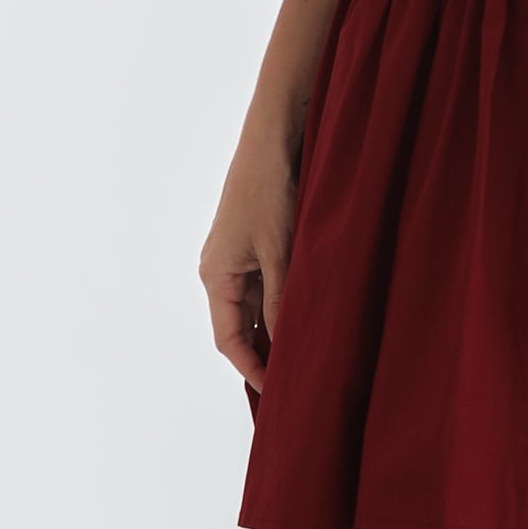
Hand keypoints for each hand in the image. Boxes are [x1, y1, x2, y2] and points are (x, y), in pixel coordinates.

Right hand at [199, 126, 298, 392]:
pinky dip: (286, 301)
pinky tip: (310, 312)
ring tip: (308, 353)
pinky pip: (269, 282)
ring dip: (279, 327)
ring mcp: (239, 255)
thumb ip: (282, 301)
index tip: (279, 392)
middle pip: (242, 326)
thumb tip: (287, 347)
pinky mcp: (258, 240)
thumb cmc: (269, 190)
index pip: (230, 339)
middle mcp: (221, 269)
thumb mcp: (280, 252)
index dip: (253, 368)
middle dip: (266, 353)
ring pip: (258, 305)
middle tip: (298, 380)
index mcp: (216, 276)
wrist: (274, 136)